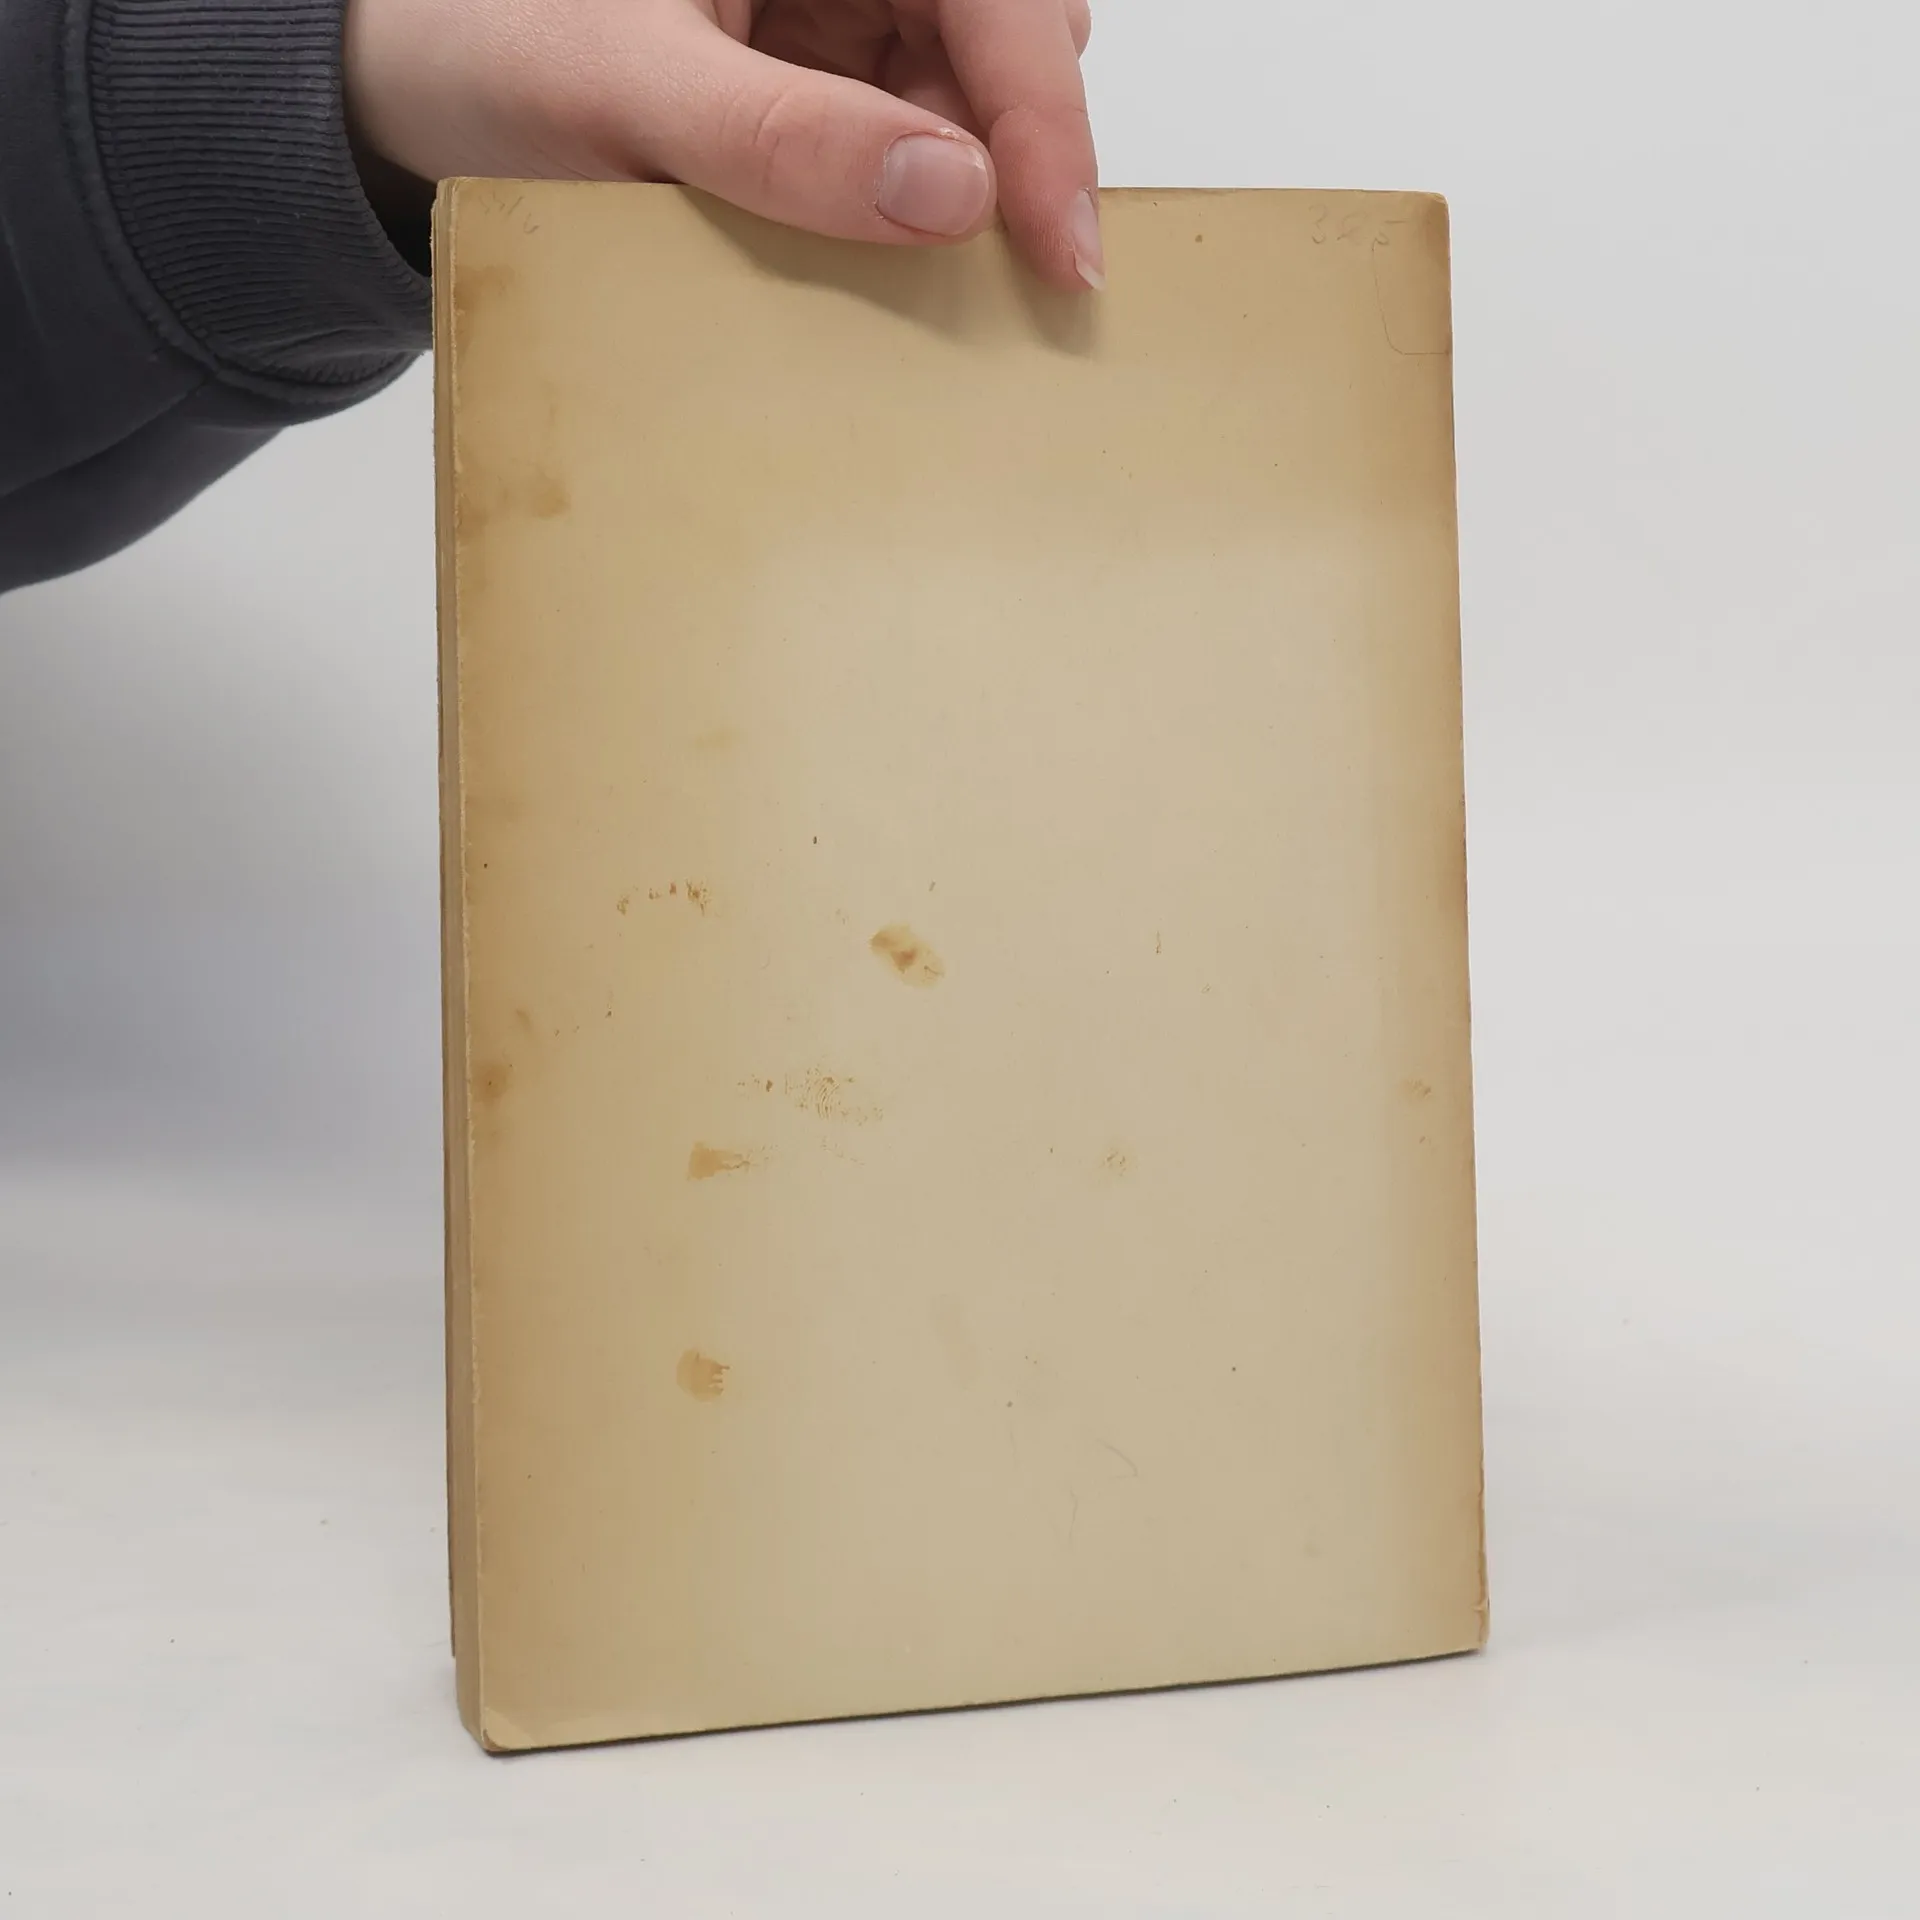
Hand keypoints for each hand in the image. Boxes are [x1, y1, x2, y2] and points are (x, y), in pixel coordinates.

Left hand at [344, 0, 1102, 290]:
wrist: (413, 84)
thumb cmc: (491, 39)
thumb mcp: (629, 86)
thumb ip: (783, 133)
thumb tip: (950, 193)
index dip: (1044, 122)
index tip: (1062, 251)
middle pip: (1010, 45)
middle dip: (1019, 157)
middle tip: (1005, 279)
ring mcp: (844, 21)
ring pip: (972, 110)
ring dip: (967, 204)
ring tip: (918, 287)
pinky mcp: (825, 88)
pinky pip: (911, 153)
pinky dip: (912, 219)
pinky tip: (880, 269)